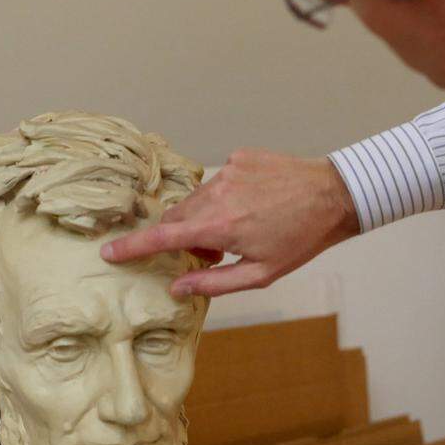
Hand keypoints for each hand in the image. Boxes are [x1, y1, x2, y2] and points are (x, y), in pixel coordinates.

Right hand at [101, 149, 359, 297]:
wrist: (335, 195)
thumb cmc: (301, 239)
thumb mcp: (261, 273)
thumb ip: (215, 282)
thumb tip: (178, 288)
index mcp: (220, 226)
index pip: (163, 238)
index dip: (133, 247)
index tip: (110, 253)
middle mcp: (217, 194)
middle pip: (177, 218)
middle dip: (184, 237)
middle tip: (215, 252)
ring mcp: (228, 171)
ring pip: (197, 199)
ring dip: (205, 217)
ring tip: (241, 228)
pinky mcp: (239, 157)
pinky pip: (219, 180)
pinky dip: (225, 196)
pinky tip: (255, 204)